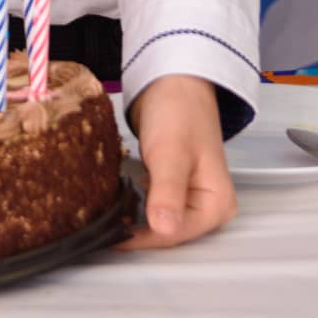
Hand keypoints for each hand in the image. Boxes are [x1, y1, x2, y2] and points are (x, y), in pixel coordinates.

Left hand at [116, 74, 236, 250]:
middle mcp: (207, 206)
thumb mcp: (171, 152)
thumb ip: (168, 191)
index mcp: (217, 204)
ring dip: (132, 217)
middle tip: (100, 224)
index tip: (109, 236)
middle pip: (166, 231)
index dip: (142, 237)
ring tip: (104, 212)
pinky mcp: (173, 187)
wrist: (172, 80)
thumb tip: (164, 228)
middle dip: (137, 228)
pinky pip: (151, 205)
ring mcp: (190, 197)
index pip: (174, 234)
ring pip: (156, 219)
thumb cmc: (178, 109)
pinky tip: (116, 199)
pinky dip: (134, 203)